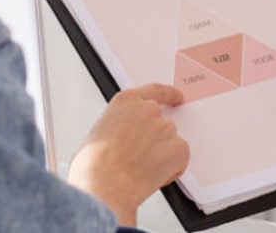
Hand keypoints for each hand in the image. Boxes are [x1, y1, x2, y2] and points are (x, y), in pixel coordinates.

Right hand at [67, 83, 189, 225]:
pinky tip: (152, 176)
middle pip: (162, 122)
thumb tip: (121, 139)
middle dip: (156, 139)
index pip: (155, 91)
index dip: (169, 95)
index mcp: (127, 101)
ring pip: (170, 143)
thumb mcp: (98, 132)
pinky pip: (180, 159)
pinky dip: (172, 169)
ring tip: (140, 170)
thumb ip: (118, 127)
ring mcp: (165, 127)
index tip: (177, 97)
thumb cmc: (95, 163)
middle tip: (142, 158)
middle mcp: (149, 109)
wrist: (105, 184)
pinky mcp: (178, 147)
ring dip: (161, 156)